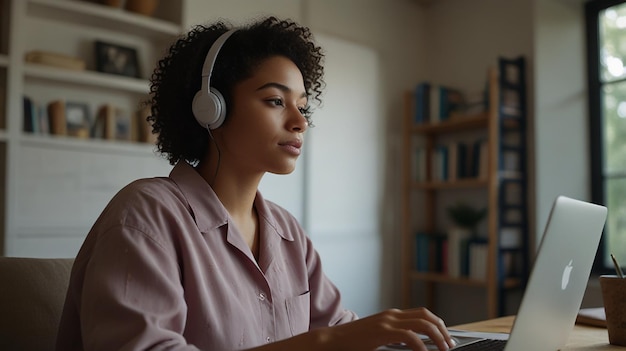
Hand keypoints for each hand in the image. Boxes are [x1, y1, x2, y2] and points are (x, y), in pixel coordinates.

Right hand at [312, 307, 455, 350]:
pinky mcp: (383, 331)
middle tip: (450, 344)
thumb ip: (393, 336)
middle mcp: (392, 314)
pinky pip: (410, 336)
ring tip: (444, 349)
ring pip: (423, 324)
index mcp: (392, 315)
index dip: (437, 324)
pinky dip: (422, 346)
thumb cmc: (353, 342)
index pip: (422, 314)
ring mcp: (388, 321)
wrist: (333, 340)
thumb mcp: (377, 336)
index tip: (446, 337)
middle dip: (442, 329)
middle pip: (426, 316)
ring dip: (437, 336)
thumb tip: (413, 344)